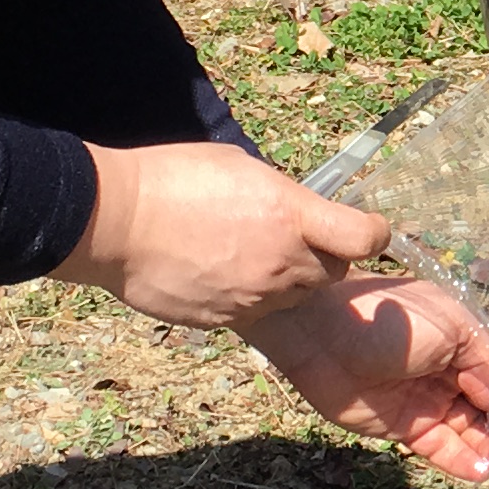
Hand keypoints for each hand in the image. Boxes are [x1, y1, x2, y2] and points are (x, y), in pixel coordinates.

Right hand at [51, 139, 390, 330]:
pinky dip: (249, 297)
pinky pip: (256, 312)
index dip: (374, 234)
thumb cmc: (172, 178)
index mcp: (290, 214)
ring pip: (295, 297)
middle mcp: (282, 261)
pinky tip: (219, 273)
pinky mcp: (227, 319)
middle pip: (332, 272)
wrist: (114, 221)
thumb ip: (281, 197)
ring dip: (286, 280)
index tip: (370, 229)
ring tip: (247, 254)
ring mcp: (254, 296)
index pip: (364, 237)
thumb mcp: (240, 169)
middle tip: (292, 238)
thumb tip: (298, 212)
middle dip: (322, 257)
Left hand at [245, 274, 488, 481]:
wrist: (324, 334)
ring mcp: (429, 402)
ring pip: (469, 432)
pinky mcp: (405, 428)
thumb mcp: (453, 328)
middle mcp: (453, 374)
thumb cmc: (394, 320)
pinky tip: (480, 471)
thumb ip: (488, 364)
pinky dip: (461, 461)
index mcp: (467, 342)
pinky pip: (442, 448)